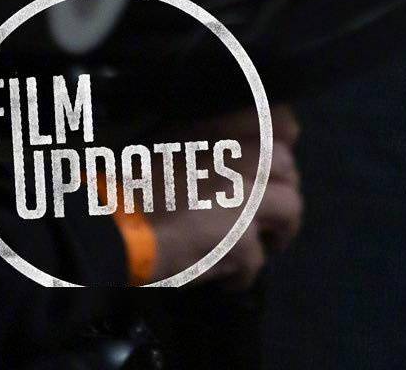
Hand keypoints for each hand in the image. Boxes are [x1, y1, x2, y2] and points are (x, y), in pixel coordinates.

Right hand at [149, 103, 302, 289]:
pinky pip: (257, 261)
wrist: (114, 224)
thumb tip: (223, 158)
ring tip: (258, 249)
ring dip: (278, 231)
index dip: (280, 148)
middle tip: (265, 214)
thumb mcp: (172, 141)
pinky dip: (242, 275)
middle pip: (288, 169)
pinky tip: (225, 282)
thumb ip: (208, 143)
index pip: (282, 125)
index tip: (271, 169)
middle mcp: (247, 155)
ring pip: (291, 209)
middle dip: (280, 190)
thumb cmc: (132, 182)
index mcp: (229, 129)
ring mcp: (249, 196)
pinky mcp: (242, 239)